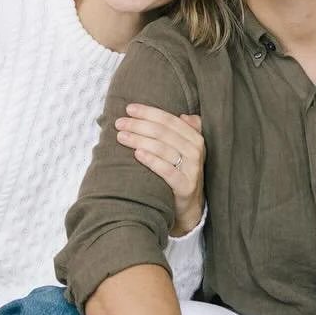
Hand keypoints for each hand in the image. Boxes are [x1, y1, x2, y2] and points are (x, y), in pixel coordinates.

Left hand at [115, 104, 204, 235]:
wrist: (190, 205)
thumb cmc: (181, 171)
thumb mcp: (185, 149)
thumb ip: (184, 130)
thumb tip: (183, 115)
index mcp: (195, 137)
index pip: (169, 120)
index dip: (148, 112)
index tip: (128, 109)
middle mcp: (195, 150)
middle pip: (163, 132)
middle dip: (139, 125)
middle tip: (119, 123)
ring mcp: (192, 168)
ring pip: (162, 148)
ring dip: (139, 140)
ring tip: (121, 137)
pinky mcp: (185, 185)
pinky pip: (166, 170)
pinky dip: (151, 160)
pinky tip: (137, 154)